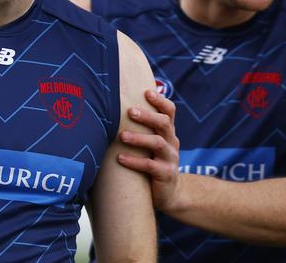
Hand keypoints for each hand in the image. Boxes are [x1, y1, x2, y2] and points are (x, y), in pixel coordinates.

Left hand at [117, 89, 180, 210]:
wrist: (170, 193)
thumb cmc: (153, 161)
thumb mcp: (152, 143)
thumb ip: (142, 128)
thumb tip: (114, 107)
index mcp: (168, 132)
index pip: (170, 111)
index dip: (160, 101)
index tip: (147, 92)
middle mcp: (172, 142)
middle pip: (164, 123)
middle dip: (147, 116)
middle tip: (130, 111)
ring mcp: (170, 159)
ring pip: (158, 143)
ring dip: (139, 138)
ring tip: (122, 136)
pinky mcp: (166, 175)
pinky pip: (150, 166)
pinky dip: (134, 161)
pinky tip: (120, 158)